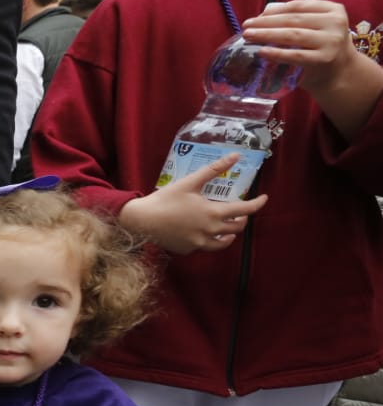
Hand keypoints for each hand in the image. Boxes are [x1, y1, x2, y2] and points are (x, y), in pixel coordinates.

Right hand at [119, 153, 267, 254]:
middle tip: (239, 211)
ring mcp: (199, 243)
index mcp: (213, 213)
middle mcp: (210, 231)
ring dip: (230, 234)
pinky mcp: (188, 249)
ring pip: (224, 243)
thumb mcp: (189, 182)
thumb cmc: (165, 200)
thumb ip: (214, 170)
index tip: (264, 198)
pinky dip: (210, 240)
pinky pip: (205, 247)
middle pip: (237, 227)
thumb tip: (235, 156)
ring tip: (227, 228)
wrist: (141, 222)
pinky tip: (204, 233)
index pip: (245, 210)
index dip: (258, 204)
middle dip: (242, 219)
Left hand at [243, 0, 367, 93]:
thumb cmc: (321, 47)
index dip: (275, 11)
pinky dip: (276, 53)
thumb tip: (264, 12)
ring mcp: (330, 41)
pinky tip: (261, 51)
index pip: (298, 6)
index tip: (255, 17)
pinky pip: (295, 55)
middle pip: (293, 19)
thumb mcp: (316, 27)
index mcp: (333, 10)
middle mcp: (335, 23)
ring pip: (293, 35)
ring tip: (249, 36)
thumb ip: (296, 18)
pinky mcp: (323, 59)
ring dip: (267, 34)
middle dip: (266, 22)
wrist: (340, 73)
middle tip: (246, 26)